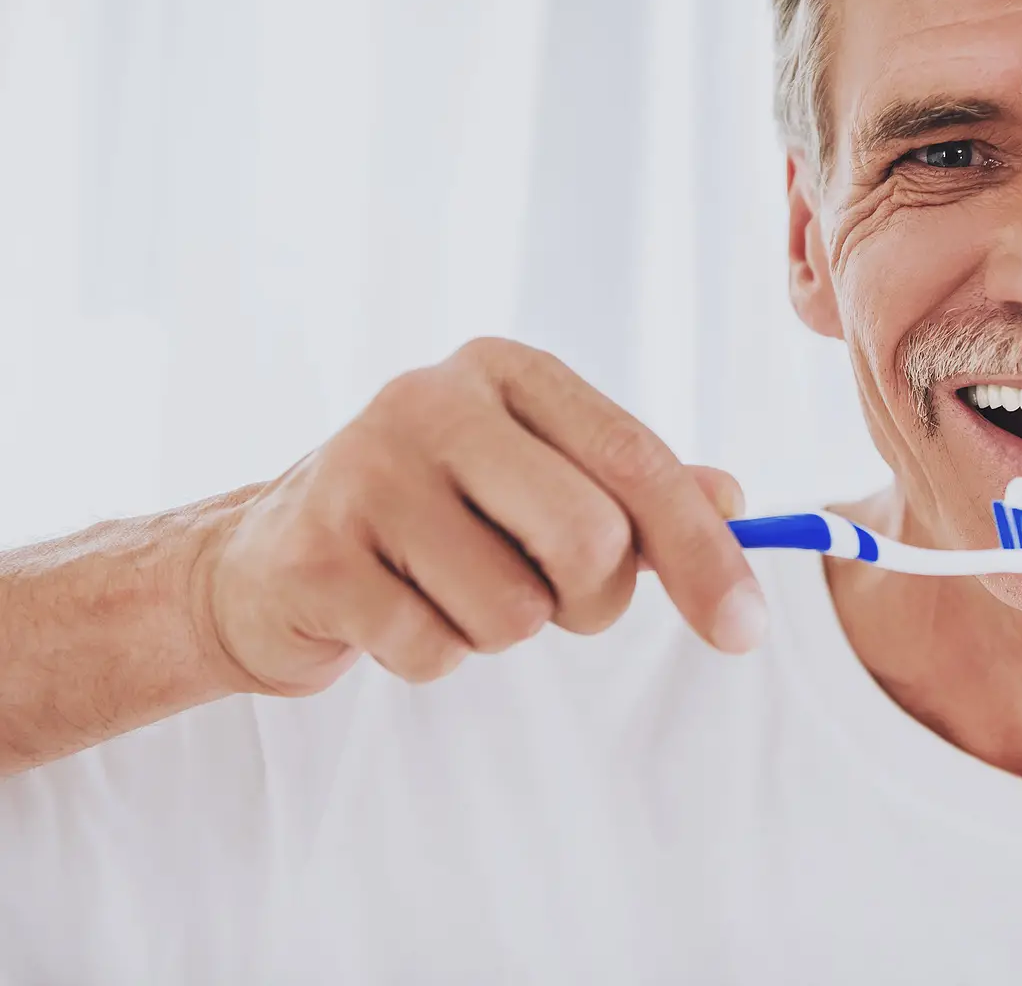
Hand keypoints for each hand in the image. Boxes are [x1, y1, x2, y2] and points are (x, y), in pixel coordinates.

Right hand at [197, 339, 763, 696]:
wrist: (269, 559)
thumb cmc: (439, 517)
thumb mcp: (540, 480)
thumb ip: (638, 489)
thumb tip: (736, 502)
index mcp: (506, 370)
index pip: (636, 460)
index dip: (704, 552)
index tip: (747, 630)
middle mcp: (432, 398)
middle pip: (590, 539)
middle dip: (591, 600)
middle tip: (549, 596)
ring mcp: (363, 470)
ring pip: (515, 612)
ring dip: (502, 630)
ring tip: (447, 588)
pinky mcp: (313, 552)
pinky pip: (436, 652)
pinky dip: (432, 655)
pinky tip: (389, 609)